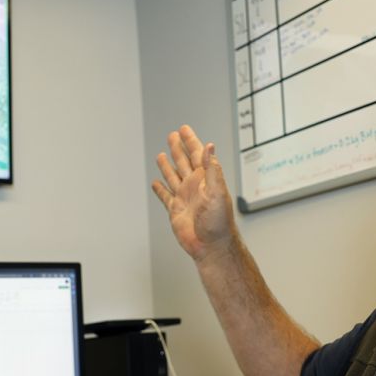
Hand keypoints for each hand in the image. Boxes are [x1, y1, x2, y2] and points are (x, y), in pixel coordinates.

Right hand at [151, 125, 234, 260]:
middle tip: (173, 135)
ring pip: (173, 176)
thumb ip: (212, 169)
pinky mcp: (175, 210)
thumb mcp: (218, 192)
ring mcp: (184, 198)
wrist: (211, 246)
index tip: (184, 129)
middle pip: (183, 161)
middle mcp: (194, 186)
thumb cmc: (219, 222)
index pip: (197, 154)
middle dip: (178, 147)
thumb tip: (210, 147)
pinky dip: (160, 189)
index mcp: (205, 179)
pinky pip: (165, 196)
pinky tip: (156, 183)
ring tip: (161, 154)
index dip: (190, 141)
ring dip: (167, 165)